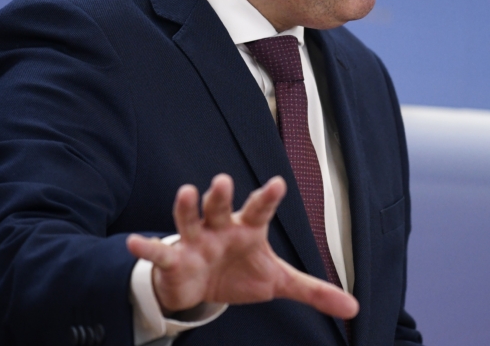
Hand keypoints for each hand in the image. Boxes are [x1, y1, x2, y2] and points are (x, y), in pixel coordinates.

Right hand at [126, 173, 358, 318]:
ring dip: (187, 207)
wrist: (204, 289)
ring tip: (187, 192)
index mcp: (248, 228)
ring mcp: (195, 240)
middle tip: (223, 181)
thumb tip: (354, 308)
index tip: (278, 183)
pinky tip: (136, 242)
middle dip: (220, 194)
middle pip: (220, 205)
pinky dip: (147, 248)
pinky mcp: (175, 259)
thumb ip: (314, 291)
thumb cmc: (241, 273)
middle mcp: (220, 227)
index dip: (268, 196)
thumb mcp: (279, 282)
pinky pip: (160, 252)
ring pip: (190, 219)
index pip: (260, 209)